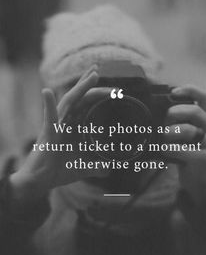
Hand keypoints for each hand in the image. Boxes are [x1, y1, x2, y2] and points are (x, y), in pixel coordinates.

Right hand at [10, 66, 108, 201]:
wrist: (41, 180)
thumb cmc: (59, 171)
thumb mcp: (83, 168)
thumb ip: (96, 167)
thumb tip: (109, 170)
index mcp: (74, 126)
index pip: (86, 104)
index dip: (97, 93)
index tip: (114, 88)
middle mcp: (66, 122)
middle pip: (81, 98)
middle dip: (94, 86)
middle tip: (106, 75)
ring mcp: (56, 126)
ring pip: (69, 101)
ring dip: (81, 87)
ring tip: (94, 74)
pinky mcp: (48, 134)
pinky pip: (49, 118)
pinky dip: (48, 105)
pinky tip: (47, 92)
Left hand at [164, 85, 205, 204]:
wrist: (200, 183)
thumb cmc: (191, 156)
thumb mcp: (191, 136)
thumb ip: (183, 122)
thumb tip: (161, 110)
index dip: (190, 89)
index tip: (173, 92)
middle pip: (195, 111)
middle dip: (174, 112)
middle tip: (163, 122)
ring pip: (189, 130)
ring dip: (170, 132)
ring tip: (163, 138)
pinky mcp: (204, 159)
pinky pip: (182, 149)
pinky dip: (168, 149)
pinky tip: (164, 152)